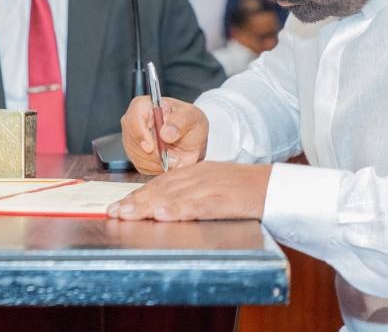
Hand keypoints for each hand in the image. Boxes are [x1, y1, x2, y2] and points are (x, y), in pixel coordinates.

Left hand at [107, 161, 272, 220]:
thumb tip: (162, 206)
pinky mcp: (223, 200)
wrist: (274, 185)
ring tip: (129, 214)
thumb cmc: (243, 188)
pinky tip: (164, 215)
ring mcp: (210, 187)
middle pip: (160, 190)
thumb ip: (189, 192)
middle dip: (135, 202)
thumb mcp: (212, 183)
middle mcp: (198, 177)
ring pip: (173, 196)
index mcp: (194, 172)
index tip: (117, 206)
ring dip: (148, 206)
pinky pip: (198, 206)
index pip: (159, 184)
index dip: (136, 196)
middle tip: (114, 212)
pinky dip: (179, 210)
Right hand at [120, 95, 208, 173]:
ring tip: (176, 160)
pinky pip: (141, 166)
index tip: (150, 147)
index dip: (139, 132)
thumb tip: (165, 133)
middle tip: (173, 160)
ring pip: (136, 155)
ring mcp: (133, 139)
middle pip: (132, 139)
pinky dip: (156, 168)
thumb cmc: (190, 122)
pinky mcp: (136, 155)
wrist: (192, 139)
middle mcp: (135, 121)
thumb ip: (180, 122)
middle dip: (152, 154)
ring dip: (157, 163)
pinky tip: (168, 162)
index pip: (135, 115)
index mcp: (146, 105)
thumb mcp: (192, 117)